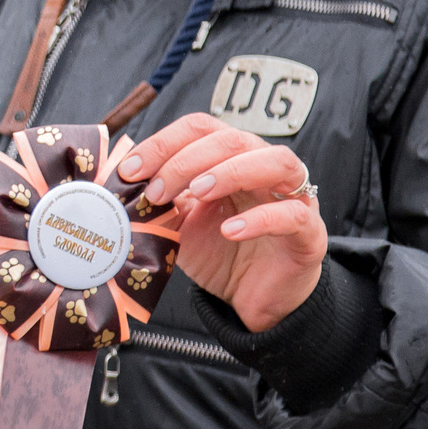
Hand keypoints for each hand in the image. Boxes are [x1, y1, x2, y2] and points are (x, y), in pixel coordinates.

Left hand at [116, 114, 326, 332]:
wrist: (254, 299)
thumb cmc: (221, 253)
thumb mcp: (180, 223)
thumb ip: (161, 200)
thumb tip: (118, 182)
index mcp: (233, 158)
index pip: (202, 129)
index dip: (165, 142)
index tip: (131, 170)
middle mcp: (266, 168)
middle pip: (233, 139)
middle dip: (187, 160)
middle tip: (156, 190)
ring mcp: (294, 197)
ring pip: (275, 161)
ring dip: (229, 172)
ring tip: (197, 193)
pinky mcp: (309, 233)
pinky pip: (292, 215)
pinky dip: (259, 219)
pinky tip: (229, 230)